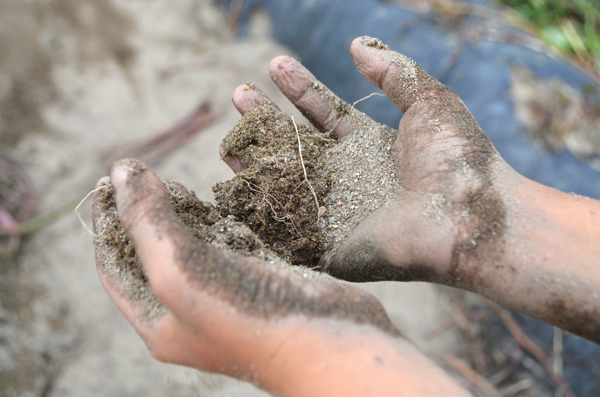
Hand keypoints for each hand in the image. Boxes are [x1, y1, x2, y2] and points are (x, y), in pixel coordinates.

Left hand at [92, 161, 468, 396]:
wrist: (330, 341)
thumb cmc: (247, 315)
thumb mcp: (180, 270)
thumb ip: (147, 222)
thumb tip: (119, 171)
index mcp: (159, 321)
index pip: (114, 266)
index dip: (107, 221)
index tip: (108, 178)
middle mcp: (190, 310)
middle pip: (153, 255)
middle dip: (144, 214)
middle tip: (144, 175)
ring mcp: (228, 294)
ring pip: (194, 246)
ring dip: (183, 214)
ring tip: (178, 183)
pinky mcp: (261, 277)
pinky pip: (230, 243)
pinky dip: (221, 220)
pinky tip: (220, 199)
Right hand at [225, 36, 515, 283]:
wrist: (471, 216)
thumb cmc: (459, 159)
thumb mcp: (430, 101)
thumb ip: (393, 71)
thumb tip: (357, 44)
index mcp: (369, 146)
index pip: (324, 114)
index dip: (301, 89)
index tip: (275, 64)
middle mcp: (349, 179)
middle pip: (298, 147)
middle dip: (267, 121)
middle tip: (239, 95)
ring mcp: (338, 214)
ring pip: (286, 184)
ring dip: (257, 162)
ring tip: (231, 138)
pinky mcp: (331, 248)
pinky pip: (288, 227)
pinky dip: (262, 208)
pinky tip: (237, 184)